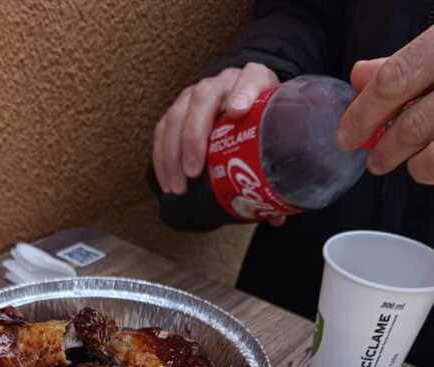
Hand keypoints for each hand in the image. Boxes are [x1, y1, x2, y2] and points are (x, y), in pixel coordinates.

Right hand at [153, 63, 278, 194]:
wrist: (246, 109)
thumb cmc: (263, 128)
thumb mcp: (276, 141)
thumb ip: (277, 171)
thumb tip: (276, 216)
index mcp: (255, 82)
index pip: (251, 78)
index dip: (244, 92)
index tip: (238, 111)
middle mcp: (224, 82)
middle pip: (204, 97)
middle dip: (195, 134)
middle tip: (194, 170)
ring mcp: (197, 94)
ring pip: (177, 114)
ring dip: (173, 151)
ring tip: (179, 186)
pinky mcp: (178, 109)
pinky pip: (163, 129)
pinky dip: (161, 156)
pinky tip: (166, 182)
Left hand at [337, 26, 433, 182]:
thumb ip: (403, 63)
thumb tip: (361, 77)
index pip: (394, 80)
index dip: (364, 114)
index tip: (347, 135)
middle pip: (412, 126)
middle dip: (386, 150)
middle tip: (375, 160)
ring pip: (431, 159)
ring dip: (415, 166)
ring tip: (412, 160)